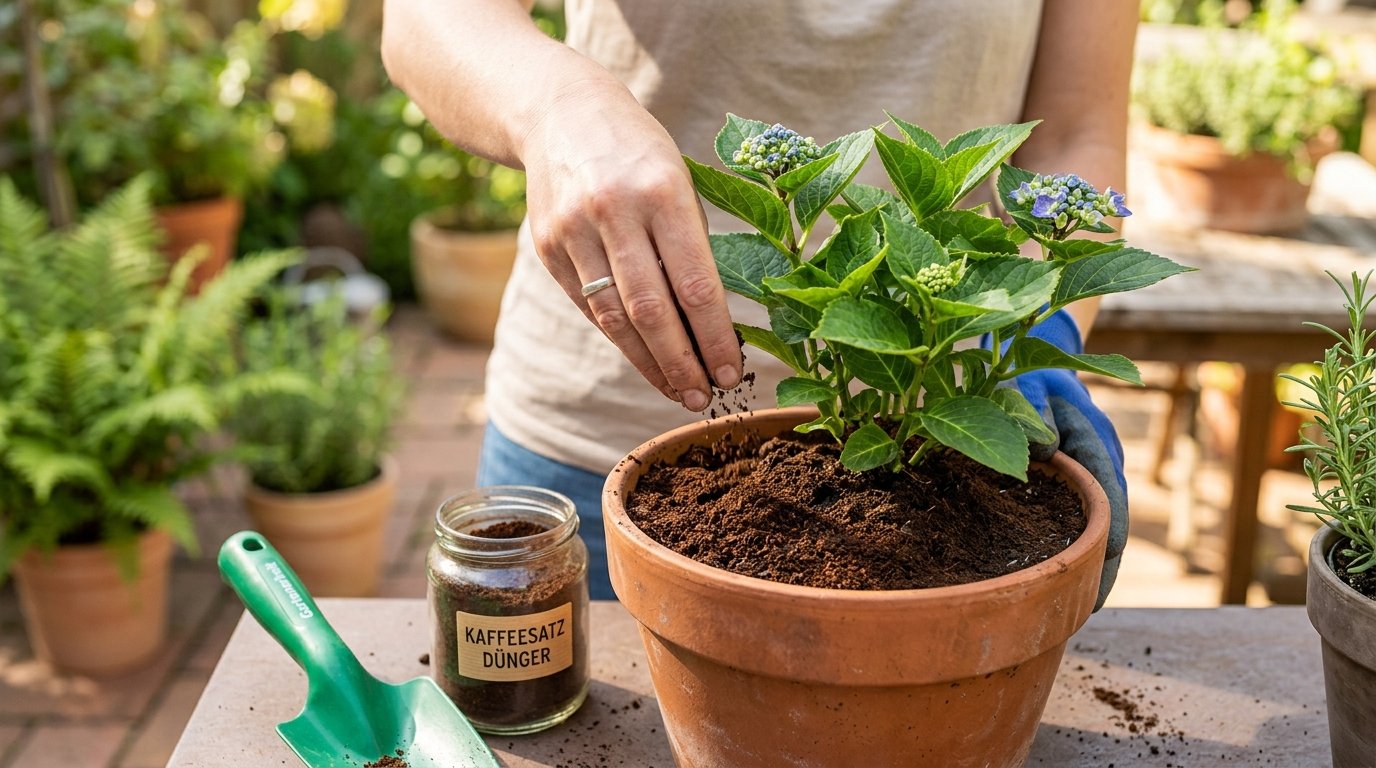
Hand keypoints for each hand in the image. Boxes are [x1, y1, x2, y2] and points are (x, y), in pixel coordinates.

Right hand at [518, 79, 741, 411]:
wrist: (559, 112)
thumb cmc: (639, 153)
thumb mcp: (679, 179)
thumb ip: (692, 244)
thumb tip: (712, 325)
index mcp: (663, 192)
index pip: (695, 284)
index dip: (714, 338)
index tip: (731, 372)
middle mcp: (615, 212)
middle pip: (652, 310)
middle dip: (682, 363)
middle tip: (703, 397)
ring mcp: (574, 231)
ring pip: (614, 317)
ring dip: (649, 363)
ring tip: (676, 390)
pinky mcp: (548, 247)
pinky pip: (589, 305)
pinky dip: (619, 338)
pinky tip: (644, 359)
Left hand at [1001, 309, 1127, 609]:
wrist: (1035, 352)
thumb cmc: (1024, 369)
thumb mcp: (1023, 381)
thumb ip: (1030, 409)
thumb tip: (1046, 448)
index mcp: (1094, 439)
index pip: (1111, 498)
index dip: (1108, 538)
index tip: (1099, 574)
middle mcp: (1100, 461)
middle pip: (1111, 524)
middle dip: (1102, 568)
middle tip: (1085, 612)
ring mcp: (1090, 473)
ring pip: (1097, 526)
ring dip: (1089, 565)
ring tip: (1069, 610)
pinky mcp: (1074, 480)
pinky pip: (1078, 519)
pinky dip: (1072, 547)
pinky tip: (1054, 578)